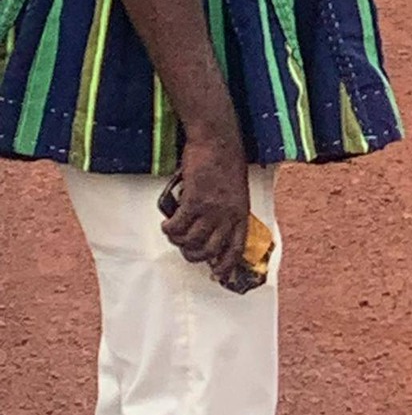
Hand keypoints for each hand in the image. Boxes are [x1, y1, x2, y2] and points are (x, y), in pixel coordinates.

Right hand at [162, 133, 250, 288]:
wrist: (218, 139)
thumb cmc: (227, 160)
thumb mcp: (236, 189)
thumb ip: (228, 210)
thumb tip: (213, 229)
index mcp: (241, 212)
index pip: (237, 247)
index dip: (226, 265)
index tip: (216, 275)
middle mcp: (228, 215)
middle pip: (209, 251)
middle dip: (194, 255)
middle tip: (185, 247)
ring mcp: (211, 209)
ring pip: (191, 241)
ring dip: (178, 241)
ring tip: (174, 232)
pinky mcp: (194, 201)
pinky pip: (177, 227)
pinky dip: (169, 229)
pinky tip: (167, 223)